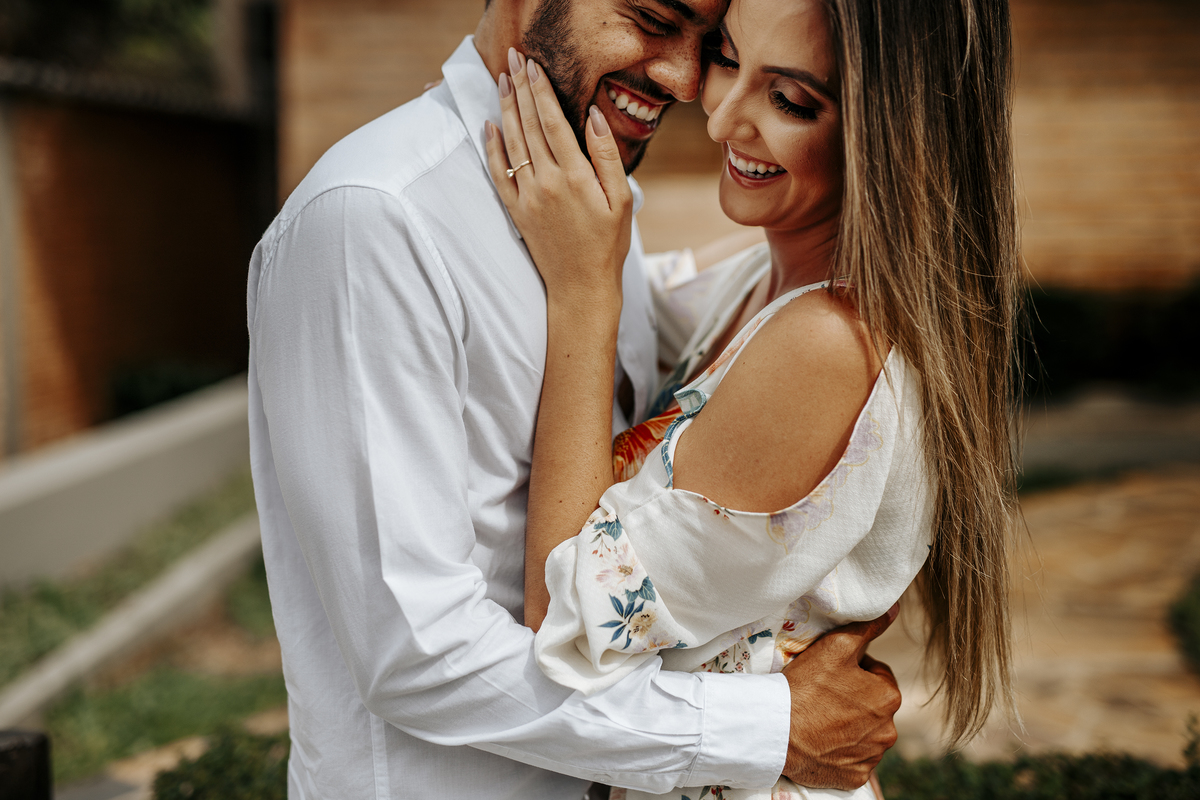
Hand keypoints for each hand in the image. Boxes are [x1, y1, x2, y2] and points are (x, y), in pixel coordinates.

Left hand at [485, 48, 631, 308]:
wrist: (581, 286)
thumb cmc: (608, 244)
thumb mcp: (621, 199)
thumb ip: (606, 155)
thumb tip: (593, 116)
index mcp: (575, 175)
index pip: (552, 121)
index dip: (540, 90)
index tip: (533, 66)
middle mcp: (547, 181)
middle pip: (528, 125)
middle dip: (519, 89)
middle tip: (513, 60)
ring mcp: (527, 196)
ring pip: (512, 143)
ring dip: (505, 109)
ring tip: (502, 81)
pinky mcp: (516, 210)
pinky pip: (498, 173)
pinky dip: (492, 148)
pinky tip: (489, 126)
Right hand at [781, 605, 901, 789]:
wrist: (776, 732)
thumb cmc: (806, 686)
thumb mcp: (836, 646)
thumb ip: (868, 628)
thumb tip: (894, 610)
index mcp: (888, 697)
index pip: (877, 674)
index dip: (852, 671)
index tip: (830, 674)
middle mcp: (888, 731)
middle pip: (872, 705)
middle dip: (854, 699)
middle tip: (823, 695)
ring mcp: (871, 757)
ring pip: (864, 732)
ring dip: (848, 724)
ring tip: (819, 717)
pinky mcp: (854, 777)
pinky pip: (852, 759)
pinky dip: (840, 750)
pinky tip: (821, 740)